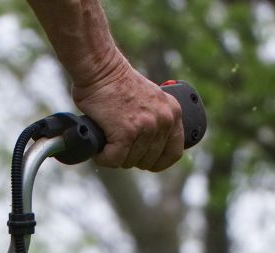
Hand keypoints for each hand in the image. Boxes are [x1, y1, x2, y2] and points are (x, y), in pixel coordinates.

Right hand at [70, 59, 184, 171]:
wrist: (101, 68)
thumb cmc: (117, 82)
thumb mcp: (150, 99)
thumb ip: (154, 119)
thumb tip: (147, 145)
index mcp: (173, 112)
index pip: (174, 152)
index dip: (158, 162)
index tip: (146, 163)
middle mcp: (163, 120)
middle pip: (148, 160)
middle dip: (131, 158)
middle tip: (117, 146)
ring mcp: (146, 127)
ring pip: (129, 161)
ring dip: (115, 157)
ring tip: (106, 142)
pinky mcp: (126, 133)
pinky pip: (114, 159)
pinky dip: (103, 157)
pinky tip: (99, 149)